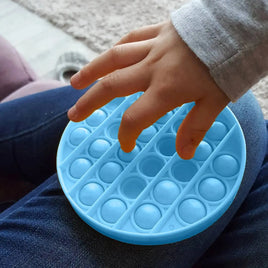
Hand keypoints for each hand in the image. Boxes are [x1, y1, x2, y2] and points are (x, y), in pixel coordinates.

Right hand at [68, 20, 229, 158]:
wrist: (237, 28)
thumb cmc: (228, 66)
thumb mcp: (215, 102)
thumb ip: (195, 128)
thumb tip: (184, 154)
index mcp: (167, 89)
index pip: (135, 117)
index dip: (126, 135)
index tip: (126, 145)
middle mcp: (153, 68)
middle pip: (112, 86)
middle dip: (89, 103)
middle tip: (73, 115)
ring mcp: (153, 47)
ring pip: (113, 58)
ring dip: (91, 71)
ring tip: (75, 83)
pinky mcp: (158, 32)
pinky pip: (131, 39)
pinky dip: (117, 50)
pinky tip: (108, 58)